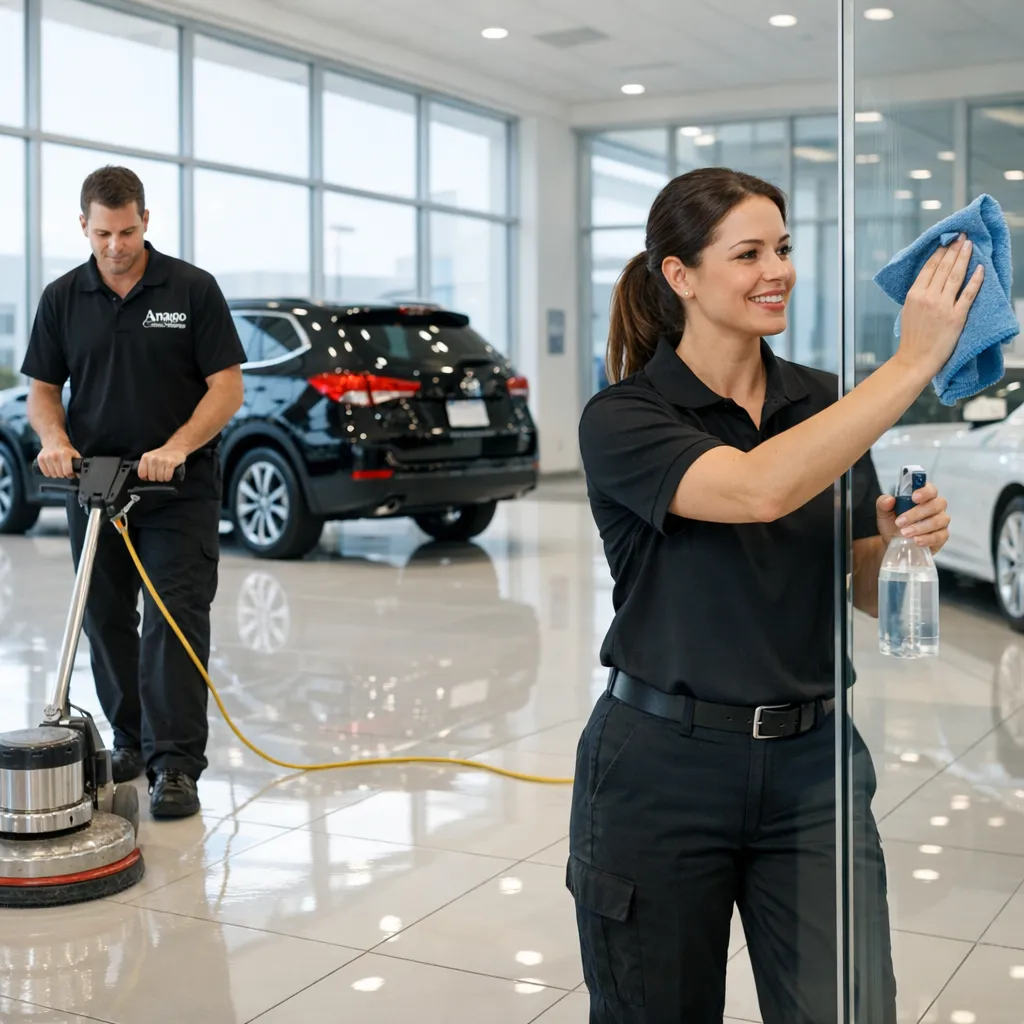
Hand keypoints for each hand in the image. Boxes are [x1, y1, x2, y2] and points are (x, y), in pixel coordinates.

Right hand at [36, 439, 79, 477]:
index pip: (67, 471)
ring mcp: (46, 457)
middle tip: (64, 470)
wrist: (54, 440)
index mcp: (65, 454)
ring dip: (56, 474)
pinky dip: (49, 473)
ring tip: (58, 469)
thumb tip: (80, 475)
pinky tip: (52, 469)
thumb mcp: (74, 454)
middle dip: (64, 474)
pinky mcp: (40, 459)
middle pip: (60, 474)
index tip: (71, 474)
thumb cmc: (65, 448)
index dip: (70, 475)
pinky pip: (45, 473)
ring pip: (53, 474)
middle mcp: (55, 456)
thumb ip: (78, 464)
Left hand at [138, 445, 186, 482]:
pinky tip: (169, 475)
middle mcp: (153, 458)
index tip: (150, 476)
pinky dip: (168, 478)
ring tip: (164, 474)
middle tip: (159, 475)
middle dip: (156, 478)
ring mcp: (162, 460)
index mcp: (146, 457)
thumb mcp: (151, 457)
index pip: (141, 474)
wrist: (176, 447)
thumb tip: (145, 478)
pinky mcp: (171, 463)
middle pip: (151, 477)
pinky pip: (167, 476)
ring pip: (160, 478)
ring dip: (163, 479)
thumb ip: (146, 466)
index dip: (146, 478)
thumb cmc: (163, 454)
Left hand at [876, 482, 949, 553]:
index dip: (925, 492)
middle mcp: (936, 506)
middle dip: (917, 514)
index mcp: (924, 496)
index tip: (914, 498)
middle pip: (936, 505)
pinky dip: (928, 538)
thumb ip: (883, 503)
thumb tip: (888, 500)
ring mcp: (941, 521)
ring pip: (938, 521)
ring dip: (921, 527)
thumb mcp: (884, 513)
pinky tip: (917, 541)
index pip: (931, 489)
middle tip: (900, 522)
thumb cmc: (893, 523)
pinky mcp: (942, 536)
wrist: (893, 542)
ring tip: (905, 533)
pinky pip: (940, 536)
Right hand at [896, 234, 984, 380]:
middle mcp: (928, 297)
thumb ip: (918, 294)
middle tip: (961, 236)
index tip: (947, 242)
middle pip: (944, 268)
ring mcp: (943, 306)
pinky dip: (975, 279)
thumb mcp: (908, 311)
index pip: (929, 268)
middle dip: (953, 250)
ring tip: (969, 245)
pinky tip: (980, 268)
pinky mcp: (957, 316)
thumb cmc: (912, 338)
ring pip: (956, 276)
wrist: (915, 359)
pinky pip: (969, 293)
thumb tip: (930, 278)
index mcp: (914, 295)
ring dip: (964, 258)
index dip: (939, 253)